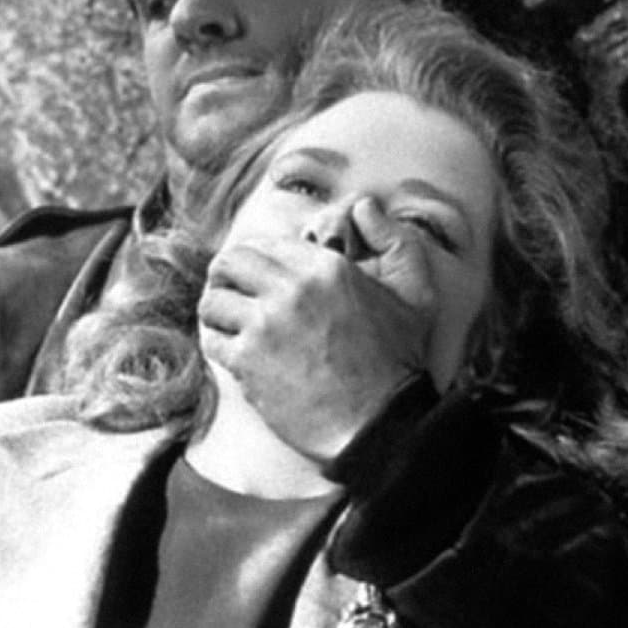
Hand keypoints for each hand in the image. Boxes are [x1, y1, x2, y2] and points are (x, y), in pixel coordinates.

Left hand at [198, 199, 437, 460]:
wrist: (379, 422)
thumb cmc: (398, 361)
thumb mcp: (415, 293)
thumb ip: (395, 241)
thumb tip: (365, 205)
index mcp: (326, 267)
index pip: (266, 245)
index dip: (255, 258)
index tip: (254, 275)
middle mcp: (291, 289)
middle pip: (230, 263)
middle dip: (225, 275)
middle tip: (230, 291)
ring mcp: (265, 325)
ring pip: (213, 301)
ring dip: (217, 311)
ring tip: (227, 322)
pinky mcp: (248, 362)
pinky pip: (211, 340)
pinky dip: (215, 343)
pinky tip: (230, 350)